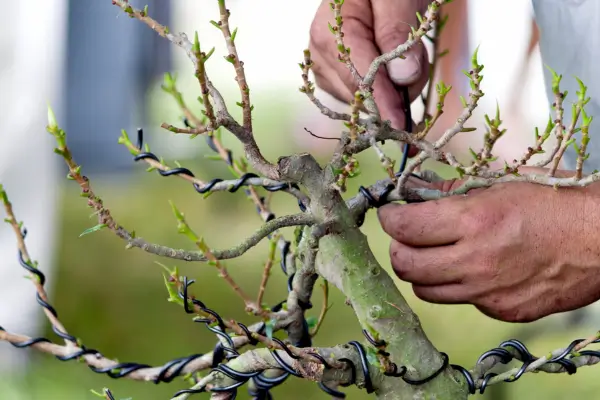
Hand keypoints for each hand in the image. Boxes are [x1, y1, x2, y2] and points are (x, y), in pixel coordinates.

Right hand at [308, 0, 429, 129]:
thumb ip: (396, 32)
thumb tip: (402, 78)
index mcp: (331, 35)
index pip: (360, 80)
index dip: (384, 104)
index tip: (401, 125)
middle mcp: (321, 55)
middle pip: (362, 95)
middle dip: (396, 89)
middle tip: (419, 56)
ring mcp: (326, 68)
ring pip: (364, 100)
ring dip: (394, 87)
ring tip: (407, 52)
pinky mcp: (335, 76)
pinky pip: (363, 96)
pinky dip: (386, 88)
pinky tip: (393, 64)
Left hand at [377, 175, 599, 321]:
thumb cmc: (553, 202)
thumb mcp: (500, 185)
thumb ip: (450, 192)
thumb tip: (413, 191)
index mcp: (473, 221)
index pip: (404, 228)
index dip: (389, 219)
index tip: (390, 213)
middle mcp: (475, 261)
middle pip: (405, 265)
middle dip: (398, 248)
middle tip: (407, 236)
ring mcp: (488, 292)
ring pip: (425, 291)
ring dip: (422, 271)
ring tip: (435, 254)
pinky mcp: (502, 311)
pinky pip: (461, 301)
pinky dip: (457, 286)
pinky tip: (475, 269)